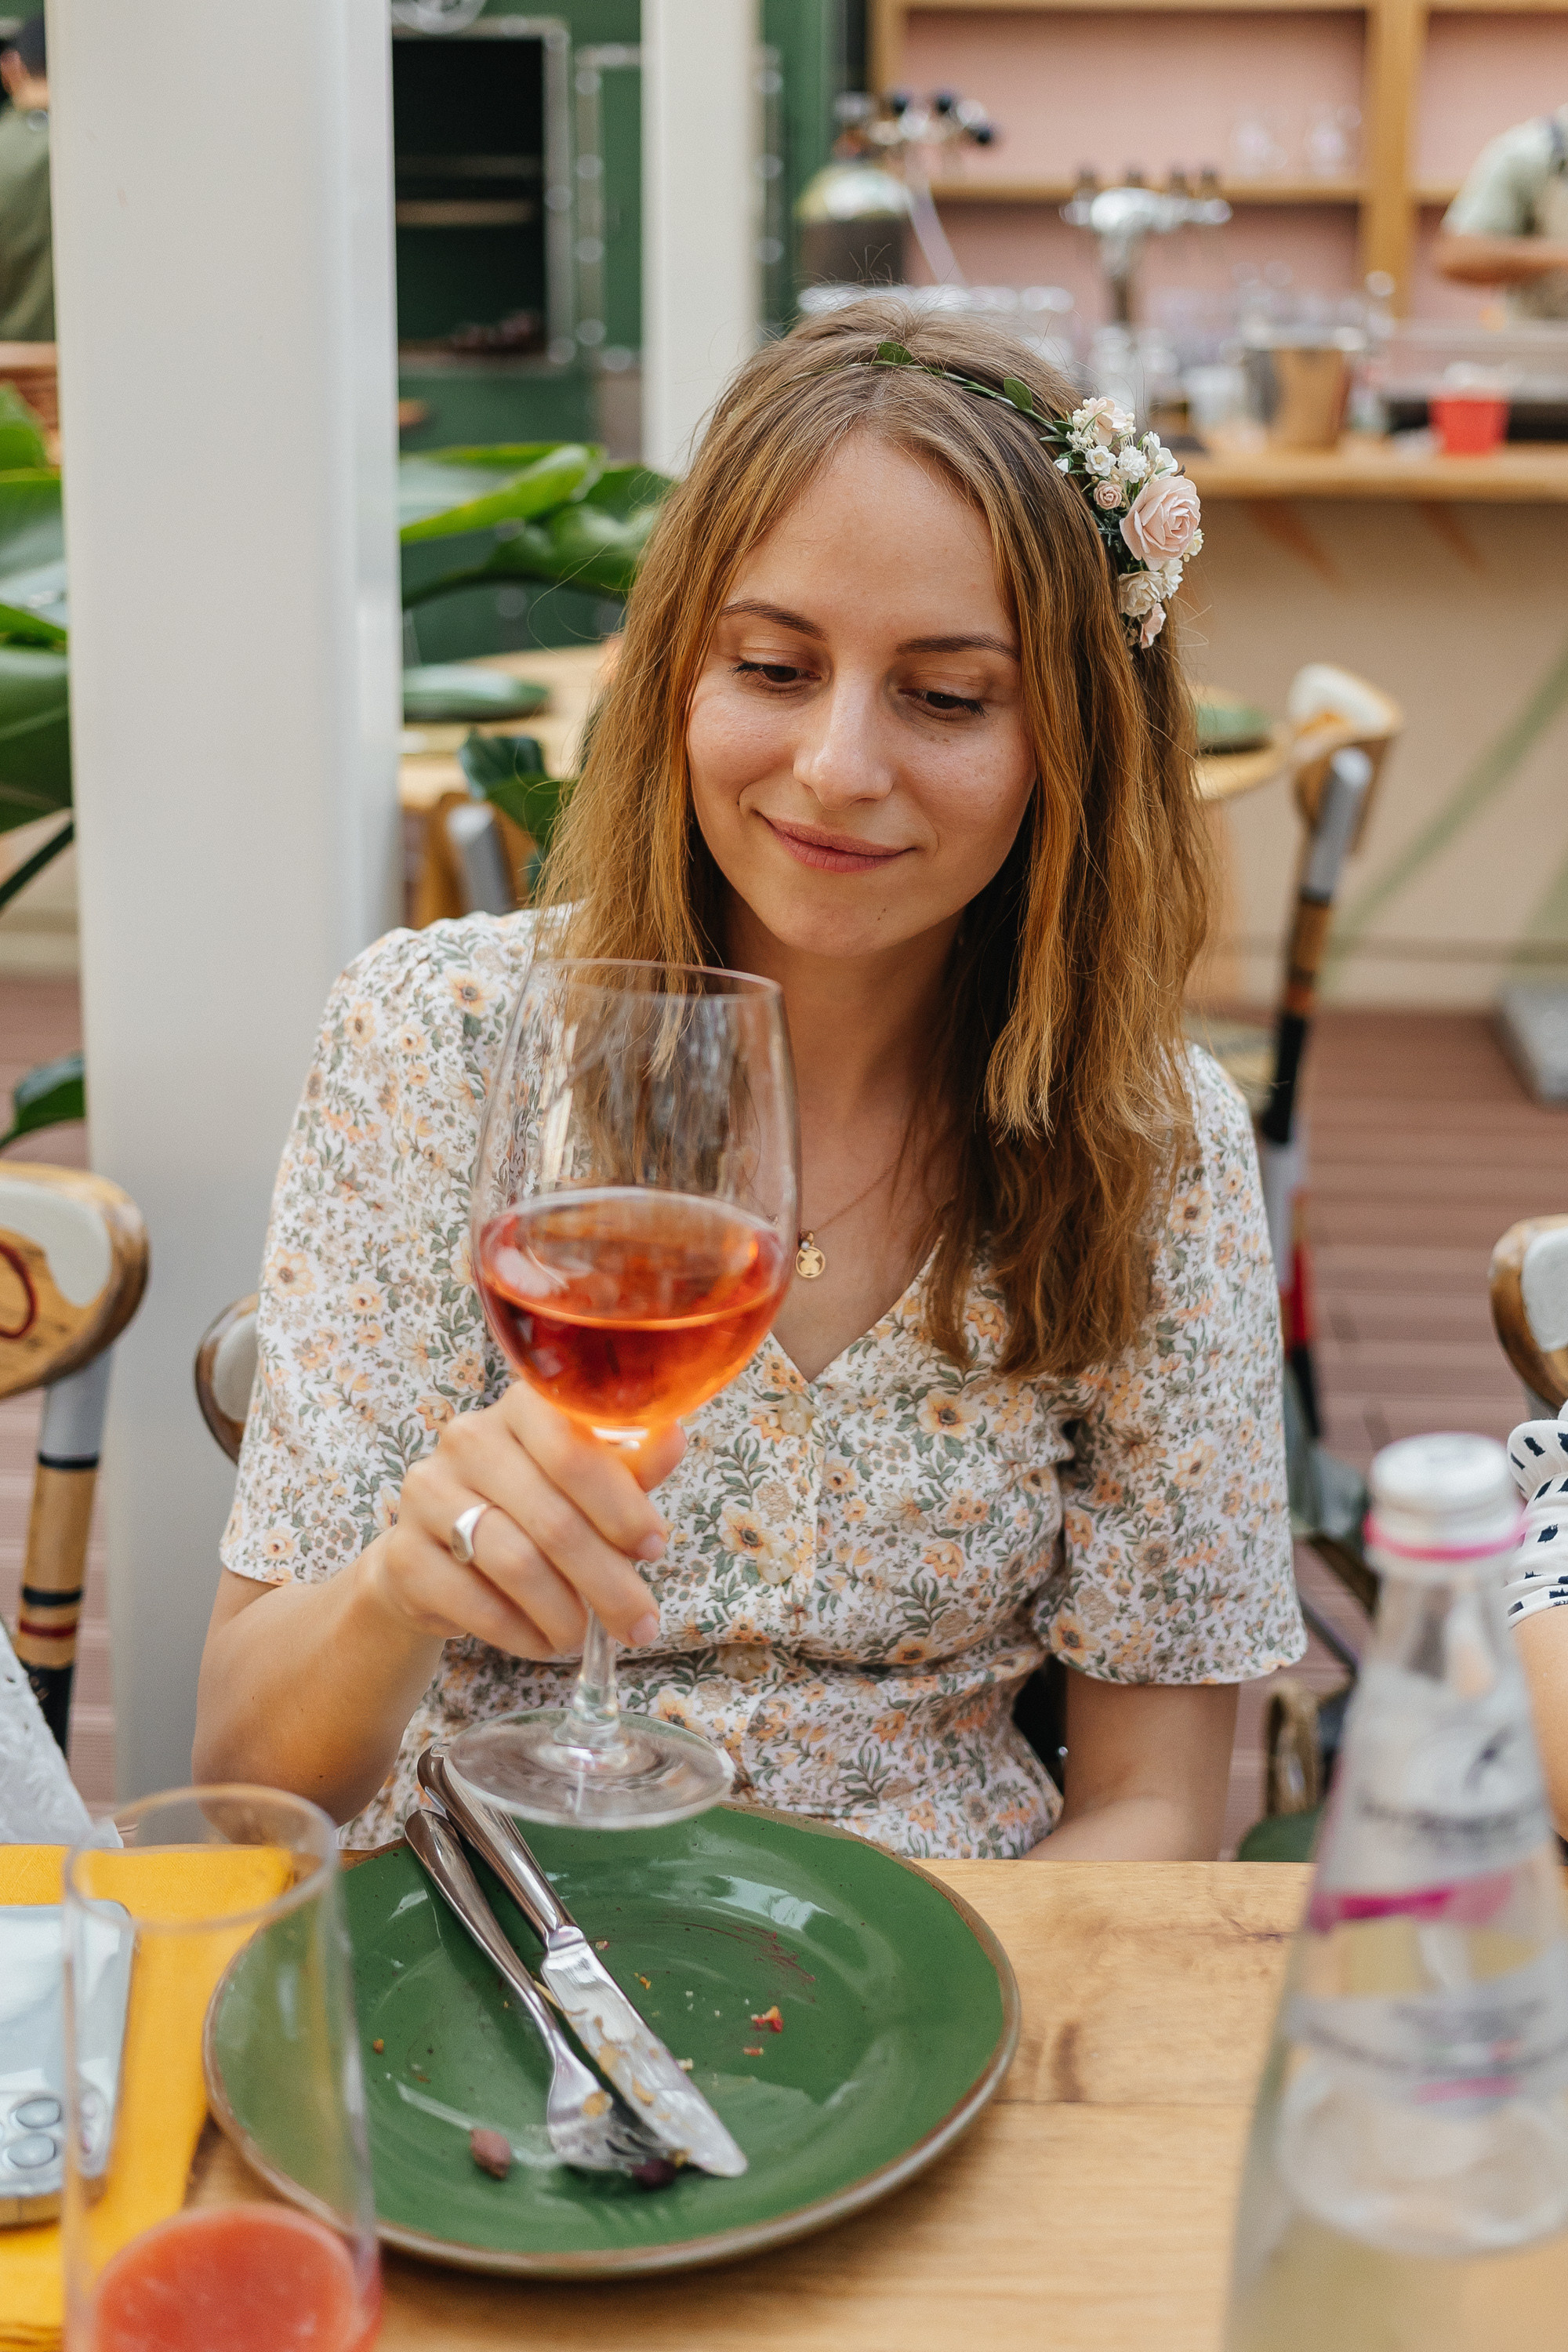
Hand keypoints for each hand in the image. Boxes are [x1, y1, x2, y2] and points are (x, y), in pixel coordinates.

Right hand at [365, 1385, 685, 1659]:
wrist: (435, 1556)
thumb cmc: (530, 1511)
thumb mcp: (586, 1484)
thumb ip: (627, 1464)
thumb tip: (671, 1437)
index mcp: (521, 1407)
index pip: (573, 1445)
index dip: (621, 1503)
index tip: (654, 1548)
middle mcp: (468, 1438)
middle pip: (552, 1518)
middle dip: (608, 1582)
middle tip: (640, 1624)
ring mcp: (427, 1493)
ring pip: (515, 1563)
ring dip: (564, 1613)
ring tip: (585, 1636)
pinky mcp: (403, 1553)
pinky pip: (475, 1603)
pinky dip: (521, 1633)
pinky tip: (542, 1641)